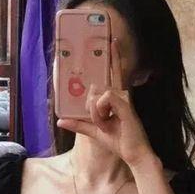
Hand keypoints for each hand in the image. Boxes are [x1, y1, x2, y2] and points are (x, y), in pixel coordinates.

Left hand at [56, 38, 156, 168]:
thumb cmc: (118, 141)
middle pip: (94, 90)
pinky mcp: (124, 103)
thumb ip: (79, 124)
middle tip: (105, 122)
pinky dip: (99, 114)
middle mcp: (120, 94)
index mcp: (116, 98)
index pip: (114, 72)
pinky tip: (109, 123)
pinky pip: (101, 100)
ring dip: (96, 114)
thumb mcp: (93, 131)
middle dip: (92, 109)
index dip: (113, 57)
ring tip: (108, 125)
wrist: (134, 153)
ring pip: (95, 97)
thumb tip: (60, 120)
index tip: (112, 40)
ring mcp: (123, 97)